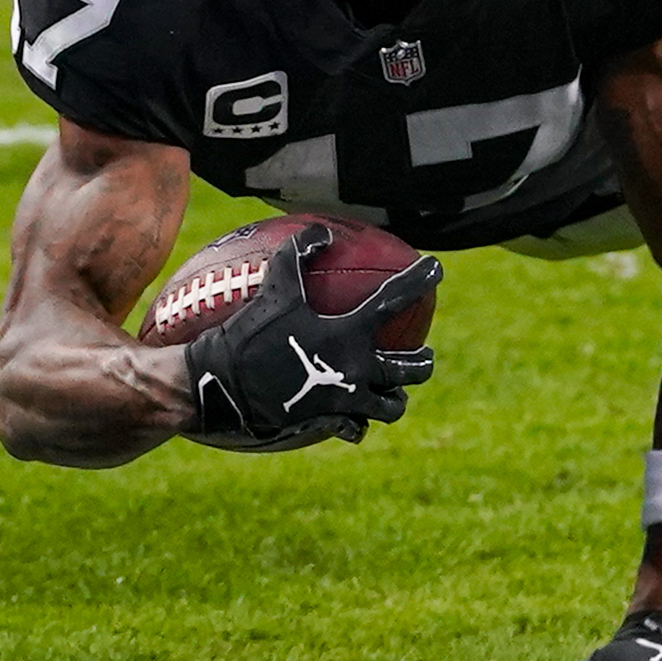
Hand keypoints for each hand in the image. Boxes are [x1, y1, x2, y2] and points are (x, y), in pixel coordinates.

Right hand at [182, 228, 440, 451]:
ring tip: (396, 391)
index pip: (395, 301)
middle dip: (422, 362)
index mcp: (349, 332)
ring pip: (391, 406)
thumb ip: (298, 253)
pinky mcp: (328, 421)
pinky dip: (359, 424)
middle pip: (410, 369)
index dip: (419, 280)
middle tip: (423, 354)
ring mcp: (346, 400)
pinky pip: (355, 428)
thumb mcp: (274, 287)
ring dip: (397, 397)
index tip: (436, 268)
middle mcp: (357, 368)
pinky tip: (356, 422)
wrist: (225, 386)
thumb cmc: (251, 333)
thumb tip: (323, 232)